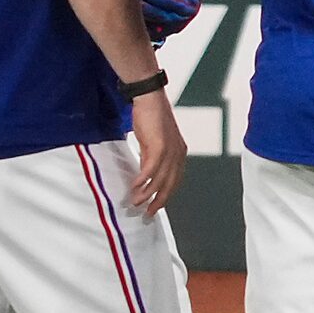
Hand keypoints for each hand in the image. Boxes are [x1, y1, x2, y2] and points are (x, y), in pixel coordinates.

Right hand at [129, 91, 186, 213]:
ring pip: (160, 178)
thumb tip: (144, 176)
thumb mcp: (152, 142)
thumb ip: (151, 158)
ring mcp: (170, 150)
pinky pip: (151, 167)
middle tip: (147, 214)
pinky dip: (143, 179)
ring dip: (146, 193)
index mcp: (179, 153)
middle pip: (169, 184)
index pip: (174, 181)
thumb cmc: (150, 118)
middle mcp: (178, 154)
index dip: (164, 196)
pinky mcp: (160, 145)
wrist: (149, 98)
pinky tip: (135, 187)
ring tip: (135, 203)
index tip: (154, 208)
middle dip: (158, 201)